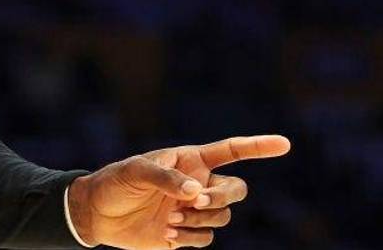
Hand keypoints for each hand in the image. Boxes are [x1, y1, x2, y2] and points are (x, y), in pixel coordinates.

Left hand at [67, 134, 290, 248]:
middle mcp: (197, 183)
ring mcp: (193, 209)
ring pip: (223, 217)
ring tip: (170, 218)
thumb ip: (166, 178)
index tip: (284, 144)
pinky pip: (205, 238)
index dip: (258, 146)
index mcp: (189, 160)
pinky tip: (165, 232)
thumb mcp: (136, 171)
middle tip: (195, 201)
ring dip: (201, 219)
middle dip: (222, 197)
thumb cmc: (115, 182)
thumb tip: (197, 192)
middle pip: (236, 191)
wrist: (98, 213)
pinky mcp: (185, 232)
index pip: (231, 151)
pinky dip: (189, 237)